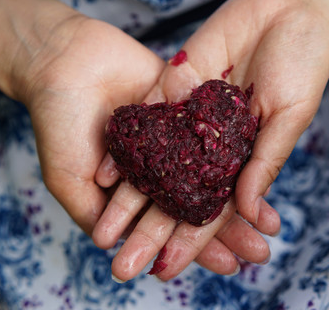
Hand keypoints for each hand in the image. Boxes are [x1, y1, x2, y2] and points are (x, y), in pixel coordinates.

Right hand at [0, 0, 274, 279]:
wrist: (63, 61)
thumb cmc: (57, 123)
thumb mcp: (68, 179)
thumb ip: (93, 213)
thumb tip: (115, 248)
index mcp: (135, 189)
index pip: (172, 224)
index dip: (198, 248)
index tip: (229, 267)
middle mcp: (159, 165)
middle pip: (201, 203)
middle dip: (230, 231)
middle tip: (260, 254)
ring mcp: (174, 137)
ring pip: (215, 172)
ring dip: (243, 198)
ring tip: (271, 223)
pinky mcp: (184, 106)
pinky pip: (216, 133)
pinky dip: (239, 152)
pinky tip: (261, 171)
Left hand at [92, 0, 328, 280]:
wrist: (288, 8)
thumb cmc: (303, 63)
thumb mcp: (291, 114)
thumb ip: (266, 159)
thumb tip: (247, 210)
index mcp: (244, 155)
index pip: (214, 205)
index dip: (192, 238)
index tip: (168, 267)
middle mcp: (212, 142)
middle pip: (177, 193)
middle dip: (152, 229)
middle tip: (124, 265)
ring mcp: (190, 116)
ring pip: (156, 164)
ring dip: (131, 200)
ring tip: (105, 234)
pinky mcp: (174, 85)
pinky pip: (146, 120)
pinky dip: (126, 149)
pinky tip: (104, 178)